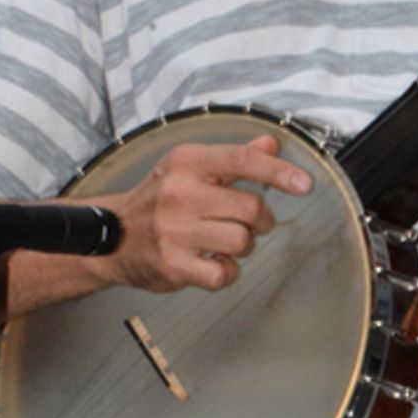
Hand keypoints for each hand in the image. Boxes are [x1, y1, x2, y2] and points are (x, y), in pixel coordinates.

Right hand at [102, 134, 312, 293]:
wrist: (112, 238)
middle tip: (250, 222)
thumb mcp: (190, 168)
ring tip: (226, 242)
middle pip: (251, 207)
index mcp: (187, 162)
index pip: (242, 160)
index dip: (279, 171)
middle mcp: (180, 193)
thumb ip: (234, 157)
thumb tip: (271, 143)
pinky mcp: (172, 265)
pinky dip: (228, 272)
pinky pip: (224, 273)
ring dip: (244, 246)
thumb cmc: (160, 200)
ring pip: (242, 241)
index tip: (305, 185)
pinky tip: (214, 263)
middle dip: (261, 219)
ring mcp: (174, 231)